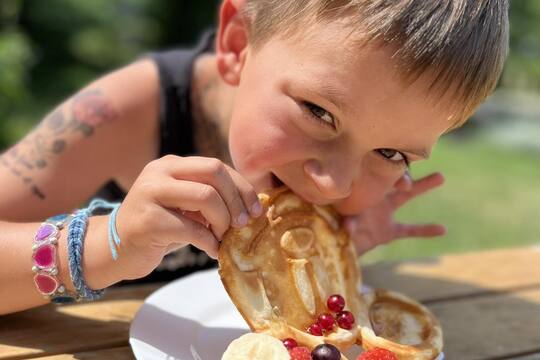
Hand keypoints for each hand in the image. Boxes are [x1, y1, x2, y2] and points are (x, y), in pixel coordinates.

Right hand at [115, 155, 262, 279]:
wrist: (116, 249)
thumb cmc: (159, 227)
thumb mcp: (184, 205)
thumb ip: (210, 196)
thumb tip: (251, 204)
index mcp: (171, 164)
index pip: (216, 165)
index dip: (242, 187)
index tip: (256, 209)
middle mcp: (159, 172)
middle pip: (214, 172)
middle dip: (236, 200)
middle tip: (243, 224)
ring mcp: (150, 194)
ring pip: (206, 197)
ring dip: (223, 221)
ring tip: (223, 238)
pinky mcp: (148, 221)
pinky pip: (193, 229)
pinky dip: (210, 243)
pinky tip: (213, 251)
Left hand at [344, 172, 445, 254]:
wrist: (337, 244)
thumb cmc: (334, 229)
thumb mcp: (340, 224)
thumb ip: (348, 223)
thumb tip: (348, 227)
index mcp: (362, 191)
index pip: (378, 175)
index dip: (391, 174)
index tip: (402, 179)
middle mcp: (375, 198)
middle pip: (395, 179)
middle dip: (409, 170)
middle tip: (420, 157)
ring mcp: (385, 213)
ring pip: (407, 196)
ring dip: (423, 185)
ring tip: (441, 176)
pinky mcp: (390, 231)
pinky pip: (410, 230)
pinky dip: (425, 230)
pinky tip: (443, 229)